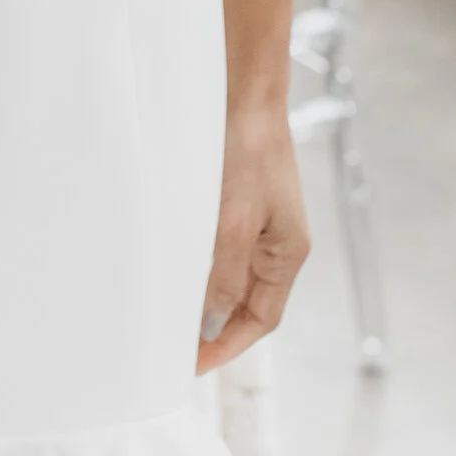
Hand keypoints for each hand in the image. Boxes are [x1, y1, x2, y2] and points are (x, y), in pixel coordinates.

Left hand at [196, 96, 308, 371]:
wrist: (243, 91)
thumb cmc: (248, 150)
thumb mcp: (234, 220)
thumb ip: (224, 275)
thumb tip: (211, 322)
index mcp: (287, 253)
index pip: (261, 319)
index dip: (228, 346)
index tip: (193, 364)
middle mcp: (276, 244)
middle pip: (247, 303)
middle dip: (214, 330)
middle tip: (174, 348)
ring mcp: (257, 224)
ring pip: (229, 278)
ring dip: (203, 300)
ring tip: (169, 317)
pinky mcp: (237, 204)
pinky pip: (219, 251)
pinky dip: (197, 268)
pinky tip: (172, 271)